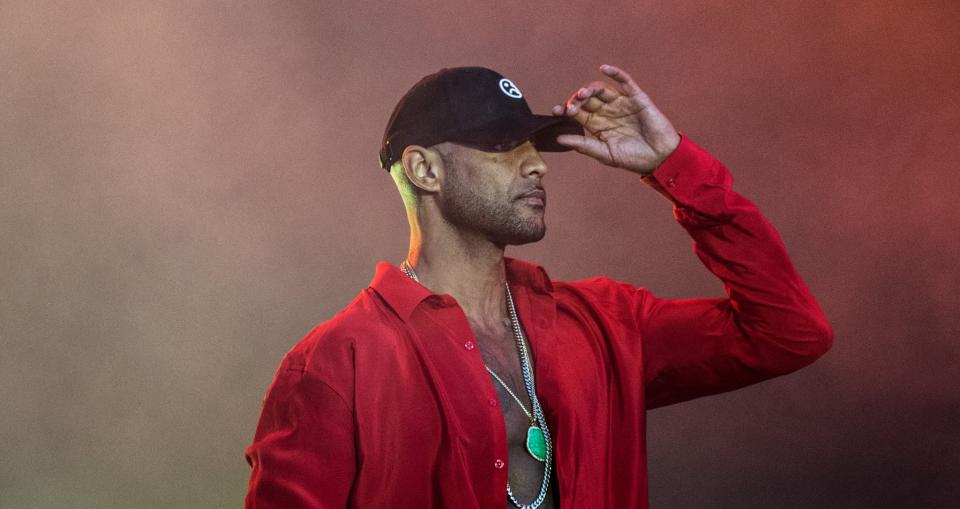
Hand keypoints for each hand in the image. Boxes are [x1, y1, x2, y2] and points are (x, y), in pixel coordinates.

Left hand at [552, 64, 680, 175]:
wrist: (660, 158)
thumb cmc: (633, 158)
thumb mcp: (604, 153)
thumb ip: (583, 145)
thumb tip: (559, 138)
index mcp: (598, 125)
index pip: (578, 113)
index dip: (566, 110)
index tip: (557, 111)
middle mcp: (607, 112)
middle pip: (587, 99)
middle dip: (577, 100)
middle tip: (571, 106)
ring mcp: (622, 103)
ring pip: (602, 90)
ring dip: (590, 89)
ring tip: (582, 94)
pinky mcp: (637, 98)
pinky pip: (625, 82)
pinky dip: (615, 73)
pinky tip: (604, 68)